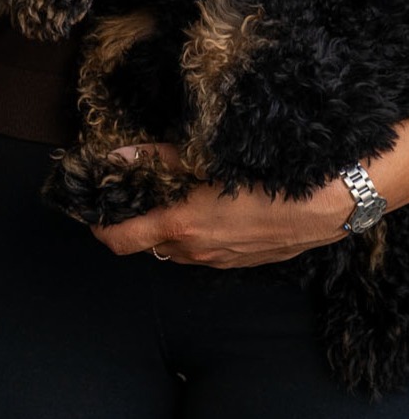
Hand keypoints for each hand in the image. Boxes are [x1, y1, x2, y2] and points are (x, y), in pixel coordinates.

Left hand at [92, 142, 350, 266]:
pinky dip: (194, 234)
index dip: (99, 225)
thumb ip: (155, 158)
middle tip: (134, 192)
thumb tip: (115, 155)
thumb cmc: (264, 178)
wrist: (325, 206)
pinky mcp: (240, 263)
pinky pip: (204, 252)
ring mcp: (218, 262)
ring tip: (172, 196)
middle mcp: (194, 252)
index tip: (93, 205)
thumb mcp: (203, 160)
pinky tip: (208, 208)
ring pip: (175, 249)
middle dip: (135, 221)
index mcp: (179, 227)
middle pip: (145, 244)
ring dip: (166, 228)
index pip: (119, 240)